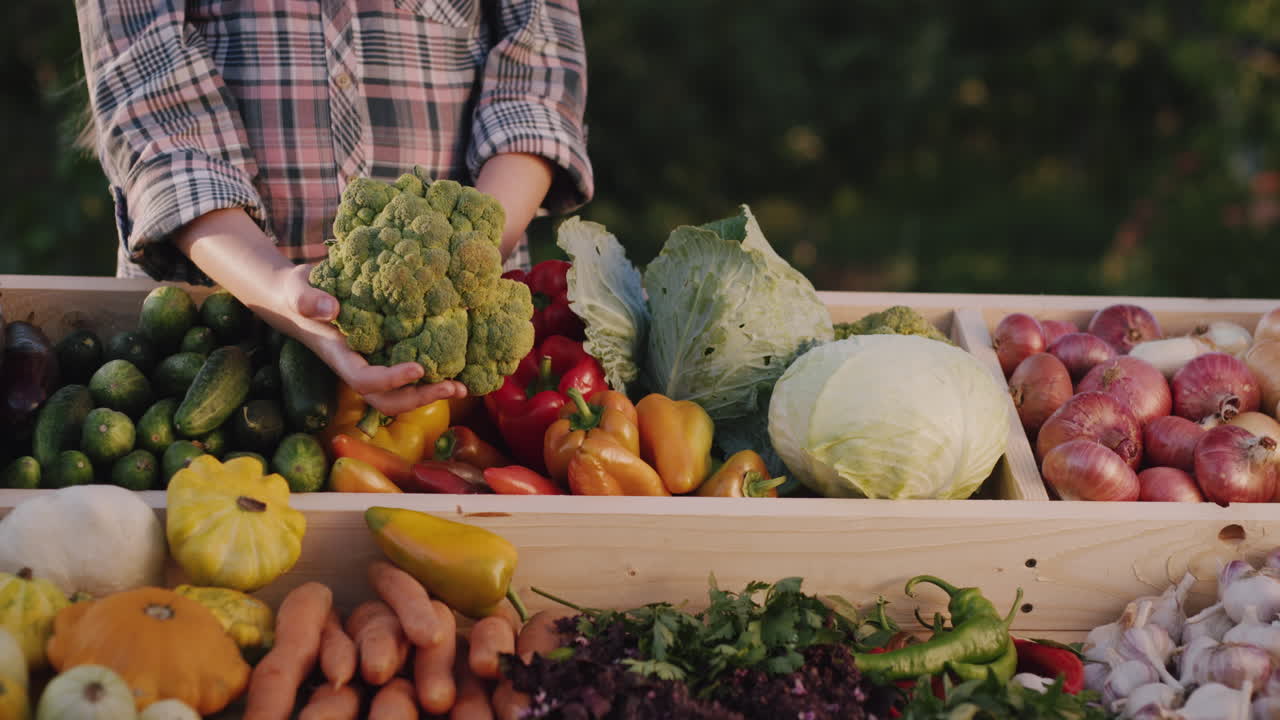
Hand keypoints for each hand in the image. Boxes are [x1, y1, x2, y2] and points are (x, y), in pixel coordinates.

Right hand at [277, 264, 467, 415]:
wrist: (297, 299)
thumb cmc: (298, 293)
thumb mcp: (298, 290)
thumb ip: (308, 299)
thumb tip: (330, 308)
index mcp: (340, 357)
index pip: (365, 380)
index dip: (391, 379)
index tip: (418, 368)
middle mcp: (358, 367)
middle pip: (387, 400)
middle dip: (420, 398)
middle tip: (453, 388)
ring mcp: (371, 364)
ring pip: (399, 394)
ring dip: (430, 394)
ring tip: (462, 387)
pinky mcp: (383, 354)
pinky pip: (407, 374)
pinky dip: (431, 376)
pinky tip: (458, 368)